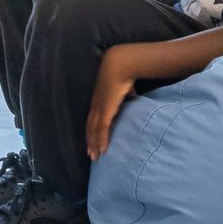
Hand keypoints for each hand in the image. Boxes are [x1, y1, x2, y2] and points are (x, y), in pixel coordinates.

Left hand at [84, 45, 138, 161]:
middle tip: (91, 155)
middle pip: (90, 128)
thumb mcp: (124, 87)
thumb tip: (133, 96)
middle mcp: (95, 106)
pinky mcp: (105, 110)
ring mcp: (99, 108)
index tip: (92, 141)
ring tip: (95, 157)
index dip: (91, 131)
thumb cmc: (123, 74)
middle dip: (90, 142)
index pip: (92, 119)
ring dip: (94, 145)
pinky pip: (101, 129)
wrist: (119, 66)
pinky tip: (102, 150)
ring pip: (94, 131)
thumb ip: (127, 94)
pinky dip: (101, 140)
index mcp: (98, 100)